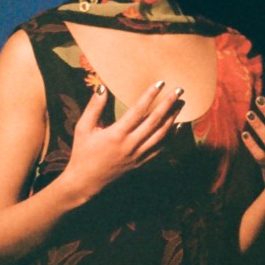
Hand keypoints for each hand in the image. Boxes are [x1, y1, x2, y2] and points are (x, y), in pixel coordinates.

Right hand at [62, 80, 183, 197]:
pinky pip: (160, 149)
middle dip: (168, 104)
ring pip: (161, 135)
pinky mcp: (141, 163)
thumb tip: (102, 87)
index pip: (138, 111)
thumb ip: (94, 107)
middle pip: (155, 121)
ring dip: (173, 118)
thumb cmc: (83, 152)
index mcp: (116, 134)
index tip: (160, 83)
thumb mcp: (83, 128)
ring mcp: (138, 155)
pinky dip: (170, 137)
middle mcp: (130, 145)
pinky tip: (177, 127)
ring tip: (181, 104)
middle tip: (179, 90)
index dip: (150, 96)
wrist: (86, 181)